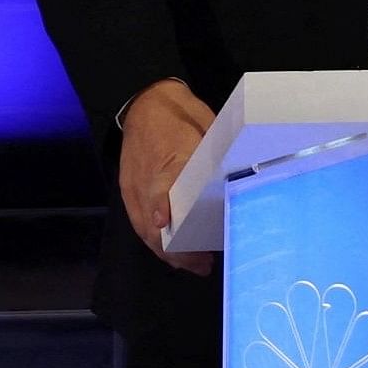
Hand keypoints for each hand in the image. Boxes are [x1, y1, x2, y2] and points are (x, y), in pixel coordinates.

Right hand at [119, 79, 218, 274]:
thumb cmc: (180, 113)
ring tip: (193, 266)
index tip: (167, 226)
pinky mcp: (128, 191)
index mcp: (167, 158)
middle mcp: (147, 178)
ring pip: (145, 227)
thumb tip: (239, 179)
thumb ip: (215, 156)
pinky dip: (155, 241)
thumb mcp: (204, 126)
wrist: (144, 102)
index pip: (160, 189)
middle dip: (175, 248)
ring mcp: (134, 187)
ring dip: (166, 251)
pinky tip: (172, 253)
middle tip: (202, 265)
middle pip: (152, 221)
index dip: (162, 208)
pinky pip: (139, 222)